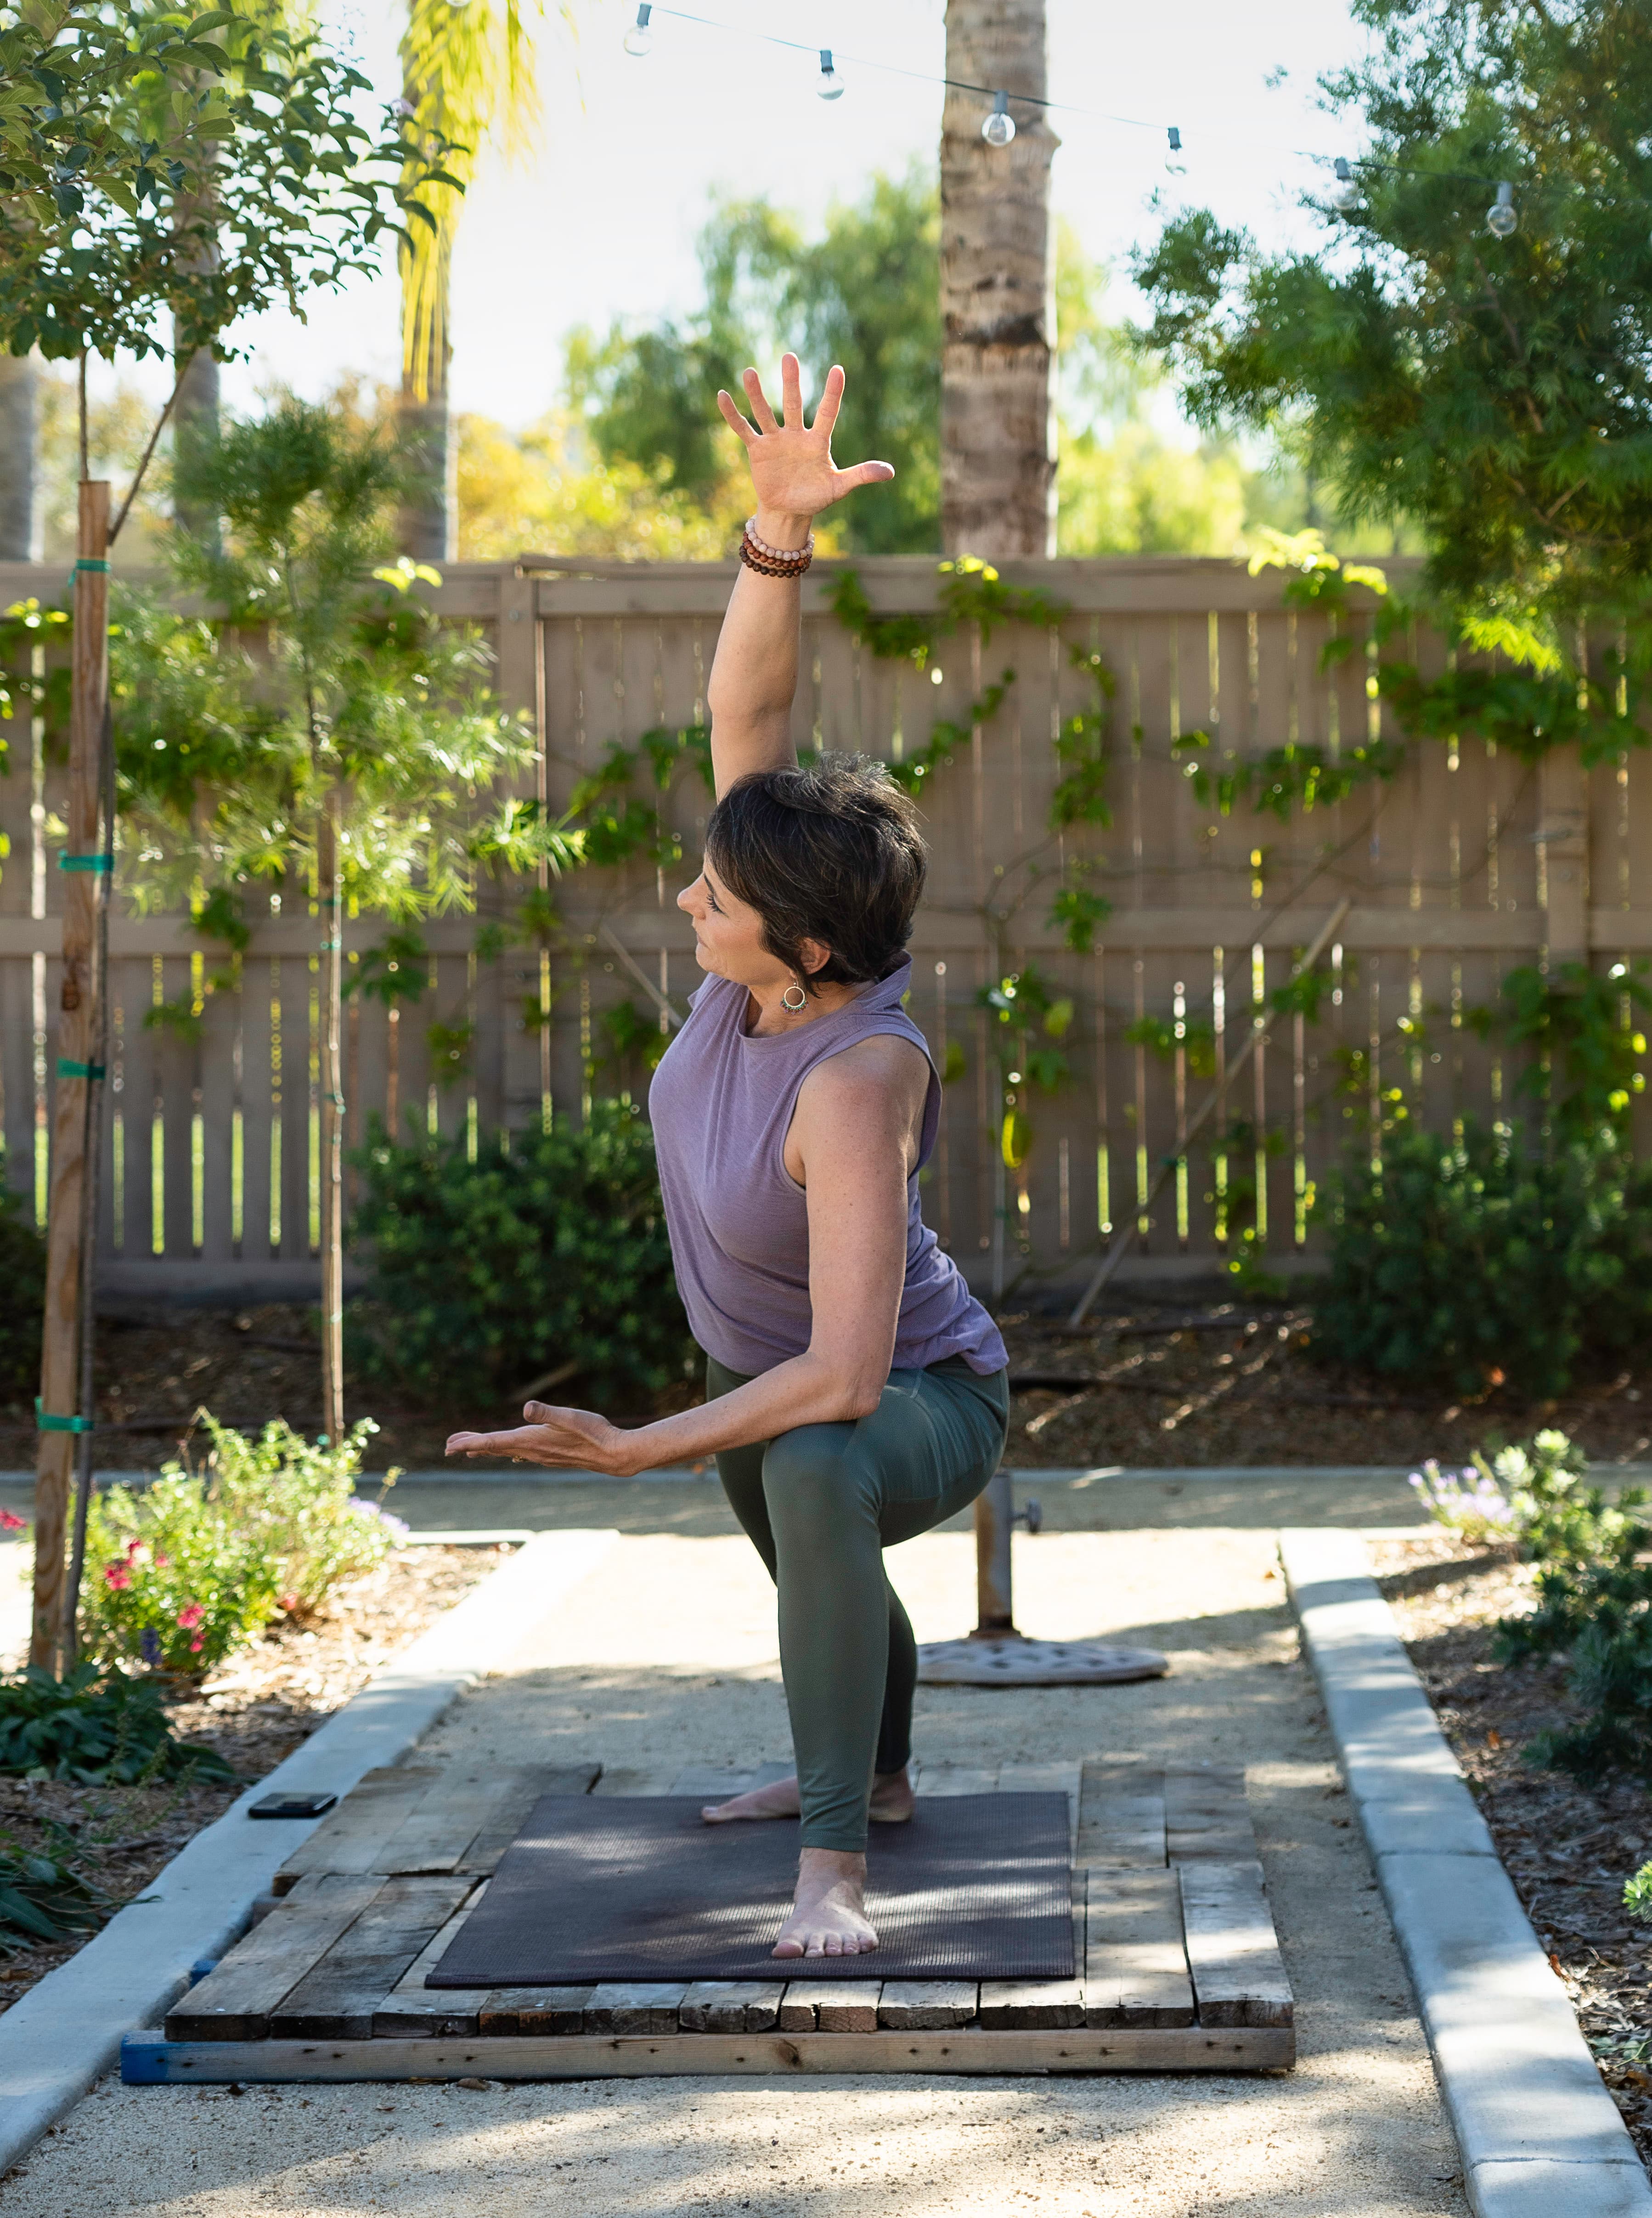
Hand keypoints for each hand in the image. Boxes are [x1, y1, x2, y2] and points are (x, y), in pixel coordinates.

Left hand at [445, 1400, 641, 1476]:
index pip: (495, 1442)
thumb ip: (548, 1413)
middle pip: (495, 1449)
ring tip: (469, 1448)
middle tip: (447, 1448)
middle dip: (471, 1447)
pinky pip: (521, 1453)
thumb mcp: (572, 1416)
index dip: (470, 1443)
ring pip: (506, 1452)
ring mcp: (542, 1455)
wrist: (616, 1455)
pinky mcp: (551, 1454)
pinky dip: (506, 1451)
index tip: (449, 1447)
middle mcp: (533, 1451)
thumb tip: (526, 1407)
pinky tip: (509, 1453)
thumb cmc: (596, 1433)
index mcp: (533, 1440)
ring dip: (486, 1449)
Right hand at [717, 355, 893, 533]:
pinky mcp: (758, 450)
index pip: (827, 413)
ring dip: (756, 394)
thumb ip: (861, 475)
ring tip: (749, 372)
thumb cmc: (816, 496)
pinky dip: (732, 415)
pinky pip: (743, 429)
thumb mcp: (839, 487)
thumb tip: (890, 472)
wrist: (789, 510)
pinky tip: (722, 395)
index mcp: (817, 441)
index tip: (837, 370)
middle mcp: (795, 435)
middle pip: (793, 404)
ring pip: (765, 413)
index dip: (832, 393)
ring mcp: (775, 440)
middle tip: (789, 357)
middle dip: (791, 382)